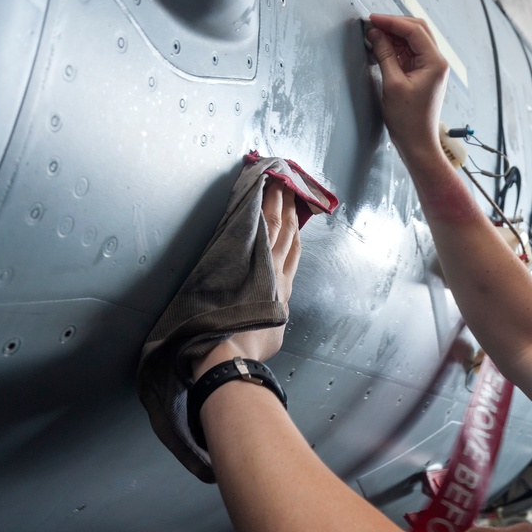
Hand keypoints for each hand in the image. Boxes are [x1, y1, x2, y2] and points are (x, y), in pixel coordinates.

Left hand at [192, 181, 301, 379]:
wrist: (234, 350)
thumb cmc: (252, 347)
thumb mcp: (272, 332)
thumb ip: (273, 316)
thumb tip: (269, 314)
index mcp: (283, 289)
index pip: (293, 251)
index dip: (296, 228)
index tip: (298, 209)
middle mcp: (274, 272)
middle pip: (284, 232)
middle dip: (288, 206)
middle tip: (288, 182)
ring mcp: (257, 265)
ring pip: (269, 225)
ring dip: (273, 201)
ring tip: (274, 180)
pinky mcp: (236, 263)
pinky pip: (250, 230)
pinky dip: (255, 212)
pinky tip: (254, 199)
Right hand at [367, 14, 448, 164]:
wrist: (417, 143)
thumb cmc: (408, 120)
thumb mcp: (392, 84)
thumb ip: (384, 54)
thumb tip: (375, 34)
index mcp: (435, 62)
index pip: (414, 30)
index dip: (391, 22)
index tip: (372, 19)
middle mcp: (437, 62)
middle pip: (416, 30)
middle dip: (394, 25)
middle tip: (372, 25)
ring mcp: (431, 68)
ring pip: (413, 41)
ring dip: (394, 36)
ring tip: (374, 37)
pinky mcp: (424, 75)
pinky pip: (410, 54)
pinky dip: (396, 48)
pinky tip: (381, 48)